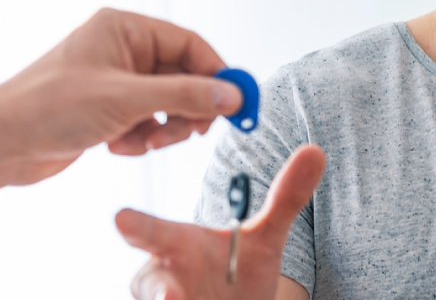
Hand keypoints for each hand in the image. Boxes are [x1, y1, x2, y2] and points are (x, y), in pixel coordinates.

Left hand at [0, 8, 243, 184]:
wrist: (2, 144)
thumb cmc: (46, 107)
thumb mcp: (128, 100)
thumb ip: (186, 96)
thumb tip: (230, 95)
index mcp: (124, 29)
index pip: (189, 45)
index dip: (217, 74)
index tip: (237, 101)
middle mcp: (120, 51)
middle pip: (182, 77)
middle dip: (187, 109)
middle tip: (192, 132)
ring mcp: (113, 82)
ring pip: (166, 105)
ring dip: (162, 129)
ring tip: (143, 141)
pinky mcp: (106, 110)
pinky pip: (145, 123)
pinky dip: (139, 139)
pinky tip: (117, 146)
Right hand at [116, 145, 325, 299]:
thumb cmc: (238, 274)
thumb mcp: (265, 239)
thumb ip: (284, 199)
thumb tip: (316, 150)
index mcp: (175, 246)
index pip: (151, 232)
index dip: (135, 225)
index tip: (120, 217)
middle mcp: (160, 281)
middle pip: (149, 287)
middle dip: (156, 292)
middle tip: (168, 297)